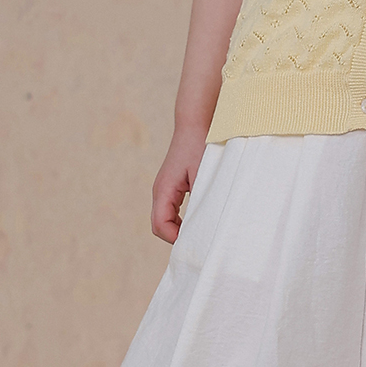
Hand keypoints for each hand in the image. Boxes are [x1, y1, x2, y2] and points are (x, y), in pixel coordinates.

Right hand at [151, 123, 208, 244]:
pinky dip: (182, 220)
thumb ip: (202, 200)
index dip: (175, 239)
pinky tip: (199, 219)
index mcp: (164, 190)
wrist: (195, 124)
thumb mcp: (204, 175)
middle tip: (200, 242)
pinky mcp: (172, 187)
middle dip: (177, 237)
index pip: (160, 225)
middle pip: (160, 226)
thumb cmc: (200, 146)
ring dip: (179, 229)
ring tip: (200, 232)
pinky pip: (171, 211)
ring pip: (164, 220)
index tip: (196, 241)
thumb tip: (206, 225)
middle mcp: (159, 191)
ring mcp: (164, 189)